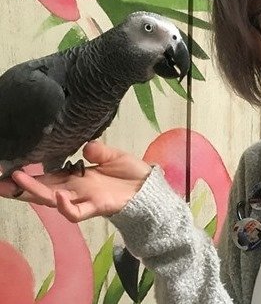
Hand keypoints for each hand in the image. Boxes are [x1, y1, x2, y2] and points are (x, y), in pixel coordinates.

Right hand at [0, 140, 151, 221]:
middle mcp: (76, 189)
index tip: (8, 172)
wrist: (149, 188)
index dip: (29, 176)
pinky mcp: (97, 206)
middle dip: (21, 188)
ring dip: (36, 192)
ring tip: (18, 182)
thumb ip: (98, 152)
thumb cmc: (130, 173)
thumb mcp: (113, 156)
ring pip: (54, 200)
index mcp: (76, 177)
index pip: (47, 176)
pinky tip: (57, 196)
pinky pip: (77, 212)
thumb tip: (86, 147)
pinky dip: (66, 206)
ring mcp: (85, 199)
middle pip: (43, 190)